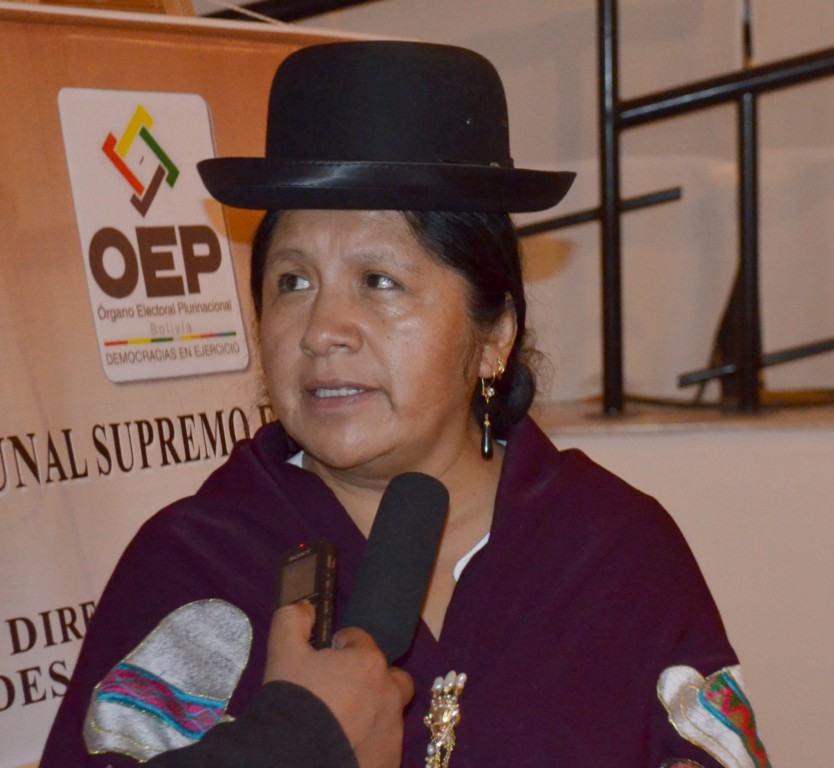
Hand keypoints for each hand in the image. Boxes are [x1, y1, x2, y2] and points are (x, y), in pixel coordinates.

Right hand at [264, 603, 413, 767]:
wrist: (290, 758)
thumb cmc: (292, 700)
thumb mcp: (282, 651)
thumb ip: (293, 619)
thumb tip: (306, 608)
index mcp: (368, 662)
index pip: (360, 640)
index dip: (341, 645)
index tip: (327, 656)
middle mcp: (389, 693)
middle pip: (391, 676)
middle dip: (373, 677)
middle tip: (345, 688)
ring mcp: (392, 729)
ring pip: (390, 712)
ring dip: (373, 710)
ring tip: (344, 721)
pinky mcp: (389, 760)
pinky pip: (385, 744)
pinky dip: (371, 742)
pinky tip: (348, 744)